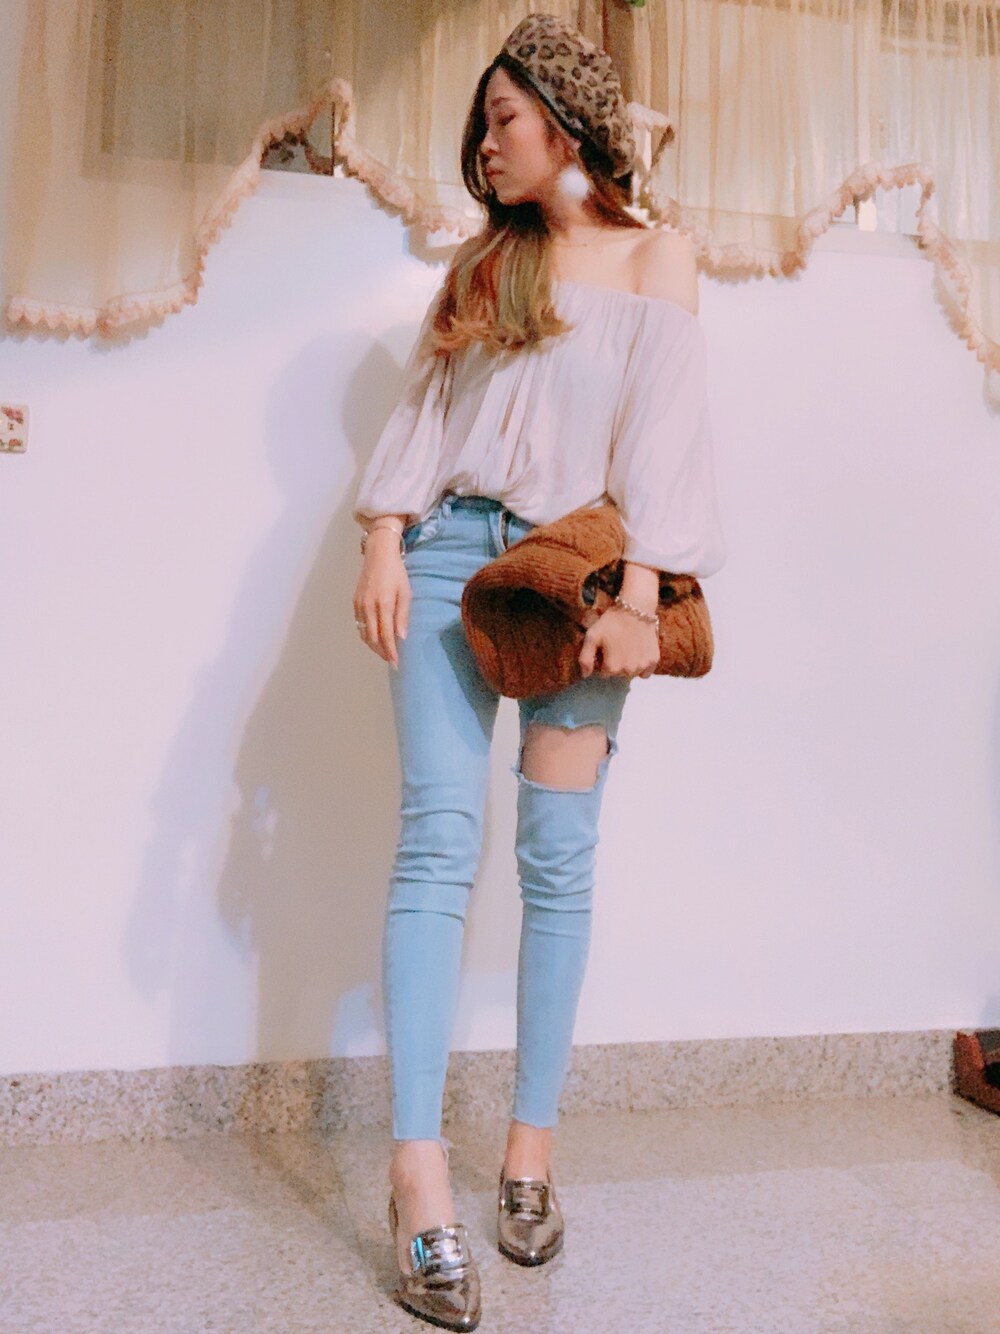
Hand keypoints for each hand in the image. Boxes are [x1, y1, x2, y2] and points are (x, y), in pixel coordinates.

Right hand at [353, 529, 409, 668]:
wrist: (378, 554)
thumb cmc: (396, 573)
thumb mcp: (405, 592)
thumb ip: (402, 615)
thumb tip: (401, 637)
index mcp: (383, 604)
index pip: (386, 635)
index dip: (390, 651)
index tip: (396, 663)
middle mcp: (368, 607)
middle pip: (373, 638)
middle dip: (382, 652)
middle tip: (391, 661)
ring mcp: (359, 605)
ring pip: (364, 633)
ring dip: (374, 646)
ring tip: (384, 653)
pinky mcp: (355, 603)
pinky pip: (360, 625)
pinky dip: (367, 635)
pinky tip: (375, 638)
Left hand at [579, 604, 658, 679]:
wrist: (636, 609)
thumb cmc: (612, 622)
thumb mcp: (592, 637)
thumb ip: (585, 659)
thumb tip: (585, 675)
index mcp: (612, 668)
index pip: (603, 673)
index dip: (602, 660)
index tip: (604, 647)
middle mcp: (628, 671)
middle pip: (617, 674)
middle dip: (615, 663)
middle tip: (615, 645)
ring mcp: (643, 666)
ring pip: (631, 673)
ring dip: (627, 665)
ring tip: (626, 647)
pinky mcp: (653, 660)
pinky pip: (645, 672)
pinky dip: (641, 666)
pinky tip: (638, 652)